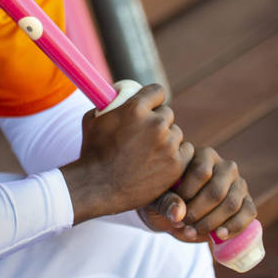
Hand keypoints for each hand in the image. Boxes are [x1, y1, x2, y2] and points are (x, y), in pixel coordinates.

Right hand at [61, 83, 193, 223]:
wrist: (98, 187)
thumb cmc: (91, 153)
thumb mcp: (91, 119)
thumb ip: (107, 104)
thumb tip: (114, 95)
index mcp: (135, 108)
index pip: (157, 91)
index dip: (153, 97)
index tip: (150, 105)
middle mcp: (155, 123)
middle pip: (167, 113)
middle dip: (158, 120)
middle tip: (147, 133)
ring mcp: (168, 144)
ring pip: (176, 133)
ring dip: (167, 138)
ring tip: (150, 151)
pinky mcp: (176, 164)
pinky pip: (186, 151)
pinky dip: (177, 155)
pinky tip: (163, 160)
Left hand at [139, 147, 256, 242]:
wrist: (179, 214)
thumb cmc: (165, 198)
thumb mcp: (158, 198)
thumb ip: (165, 202)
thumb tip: (178, 212)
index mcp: (203, 155)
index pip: (200, 172)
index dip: (187, 194)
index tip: (172, 207)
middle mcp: (224, 166)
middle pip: (216, 191)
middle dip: (197, 212)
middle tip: (182, 224)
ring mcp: (238, 184)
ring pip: (231, 204)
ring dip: (211, 223)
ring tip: (191, 231)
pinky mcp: (247, 202)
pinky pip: (248, 214)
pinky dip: (234, 227)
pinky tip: (219, 235)